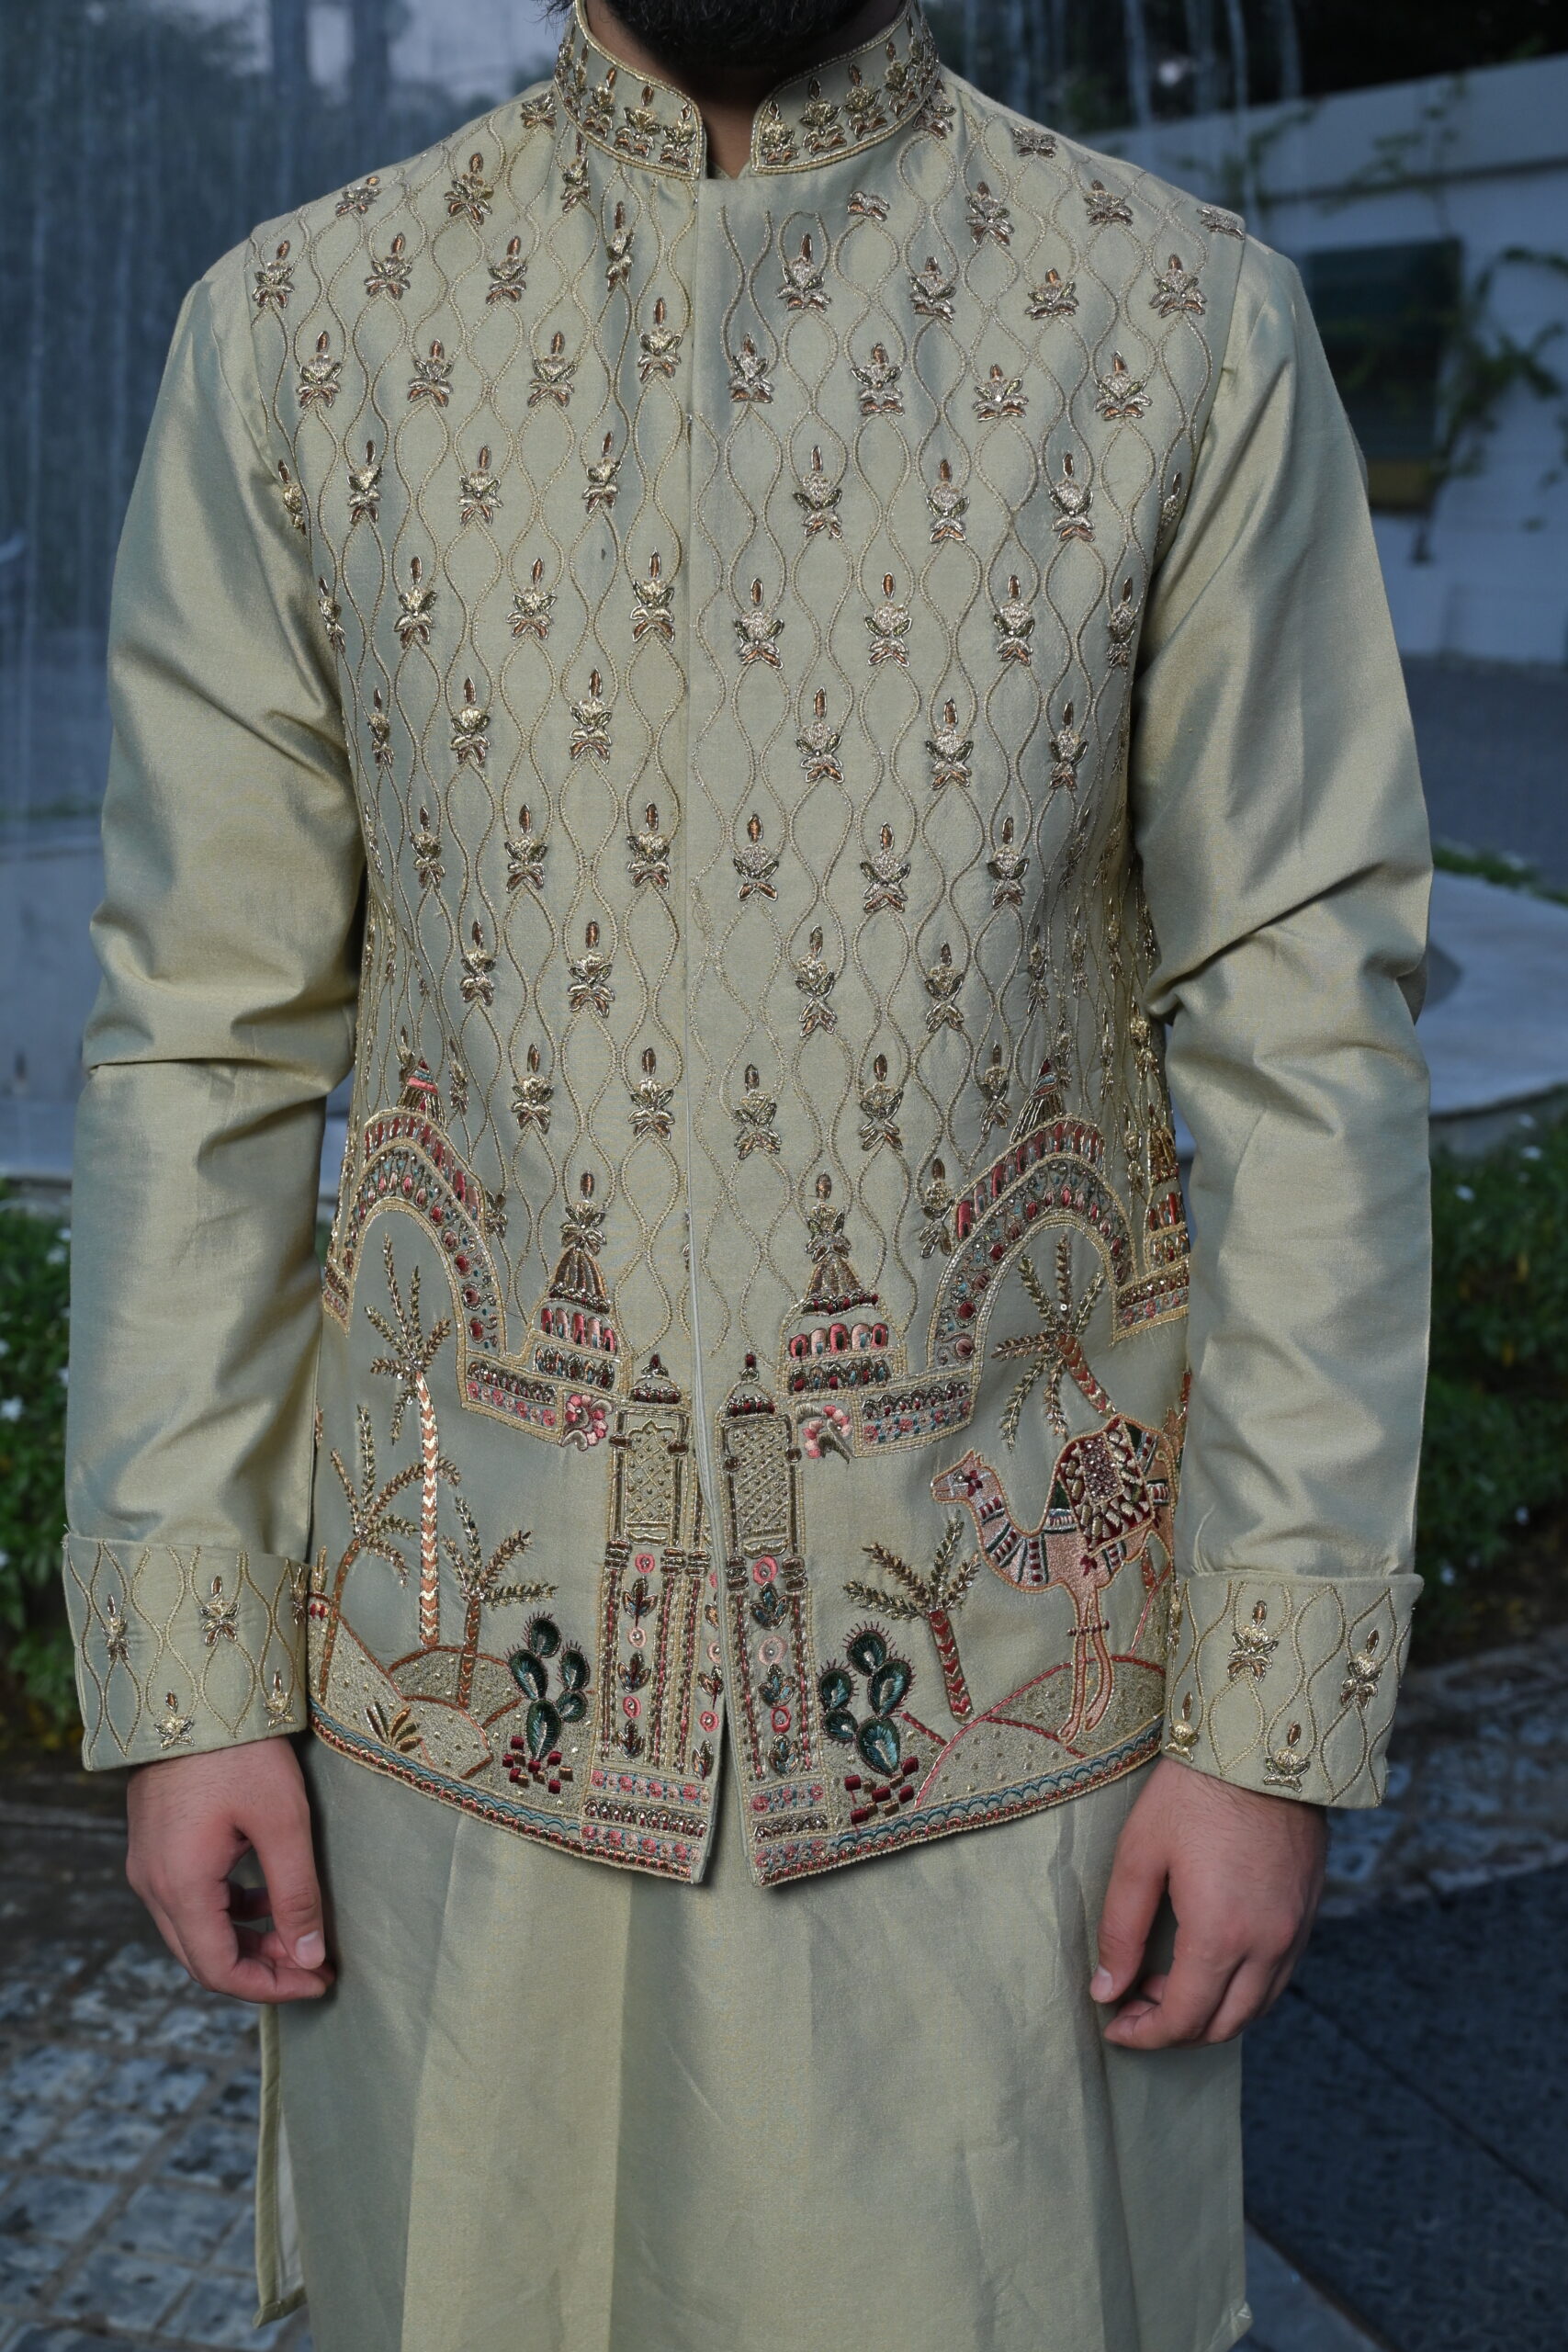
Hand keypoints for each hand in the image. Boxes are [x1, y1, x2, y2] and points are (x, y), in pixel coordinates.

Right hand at [125, 1737, 332, 2003]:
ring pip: (196, 1930)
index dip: (272, 1987)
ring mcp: (148, 1862)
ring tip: (299, 1934)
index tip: (320, 1981)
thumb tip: (311, 1958)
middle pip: (204, 1957)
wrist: (192, 1688)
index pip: (220, 1970)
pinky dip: (229, 1911)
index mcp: (180, 1885)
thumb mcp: (283, 1821)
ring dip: (246, 1941)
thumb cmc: (241, 1751)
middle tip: (315, 1965)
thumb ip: (296, 1894)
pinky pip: (190, 1899)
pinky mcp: (156, 1842)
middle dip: (262, 1969)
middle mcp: (153, 1883)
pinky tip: (264, 1898)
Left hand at [1092, 1756, 1324, 2047]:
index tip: (1113, 2026)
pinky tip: (1209, 1963)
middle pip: (1223, 2025)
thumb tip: (1105, 1990)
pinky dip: (1242, 1990)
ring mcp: (1295, 1931)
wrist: (1263, 1743)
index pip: (1184, 2018)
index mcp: (1222, 1934)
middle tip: (1133, 2006)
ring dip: (1211, 2013)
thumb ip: (1121, 1930)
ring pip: (1256, 2008)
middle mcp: (1268, 1944)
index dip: (1144, 2034)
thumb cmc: (1192, 1793)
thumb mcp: (1139, 1854)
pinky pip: (1278, 1977)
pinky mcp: (1308, 1912)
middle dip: (1174, 2031)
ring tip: (1165, 1984)